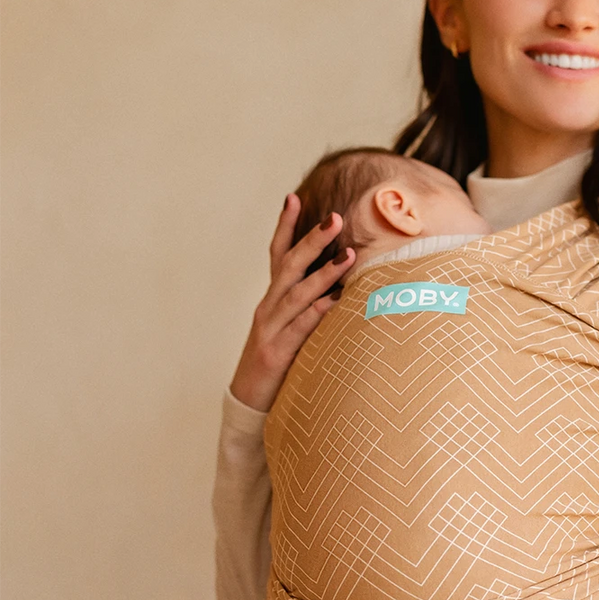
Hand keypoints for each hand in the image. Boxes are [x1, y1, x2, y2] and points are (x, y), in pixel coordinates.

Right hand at [229, 194, 355, 411]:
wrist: (249, 403)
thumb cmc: (278, 361)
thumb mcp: (291, 326)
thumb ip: (309, 304)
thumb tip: (340, 283)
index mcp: (273, 298)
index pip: (277, 254)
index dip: (285, 226)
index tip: (293, 196)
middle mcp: (269, 308)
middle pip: (289, 265)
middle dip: (311, 240)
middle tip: (335, 217)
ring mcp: (270, 329)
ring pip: (297, 294)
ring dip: (324, 273)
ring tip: (348, 256)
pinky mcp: (276, 352)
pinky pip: (300, 328)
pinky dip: (318, 313)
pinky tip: (335, 302)